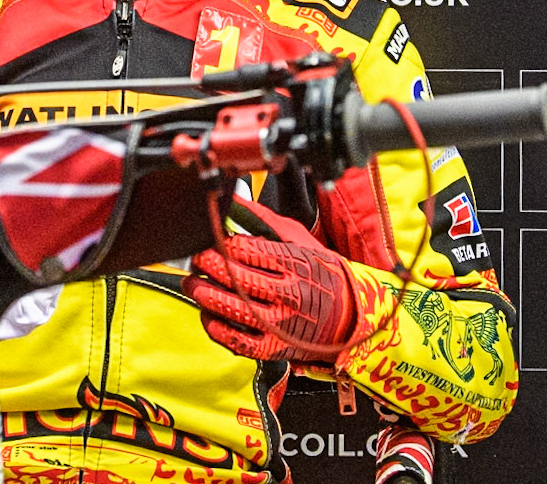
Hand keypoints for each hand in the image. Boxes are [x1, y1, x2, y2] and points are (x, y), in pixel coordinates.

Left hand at [185, 235, 358, 360]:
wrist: (352, 315)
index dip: (223, 245)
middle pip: (240, 279)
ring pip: (236, 311)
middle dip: (211, 267)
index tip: (211, 241)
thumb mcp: (300, 238)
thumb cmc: (323, 272)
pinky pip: (241, 342)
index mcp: (295, 264)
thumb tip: (233, 198)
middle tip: (197, 259)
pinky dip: (219, 330)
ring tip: (193, 285)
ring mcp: (283, 324)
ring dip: (207, 297)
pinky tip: (208, 316)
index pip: (250, 252)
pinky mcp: (277, 348)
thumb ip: (263, 219)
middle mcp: (290, 294)